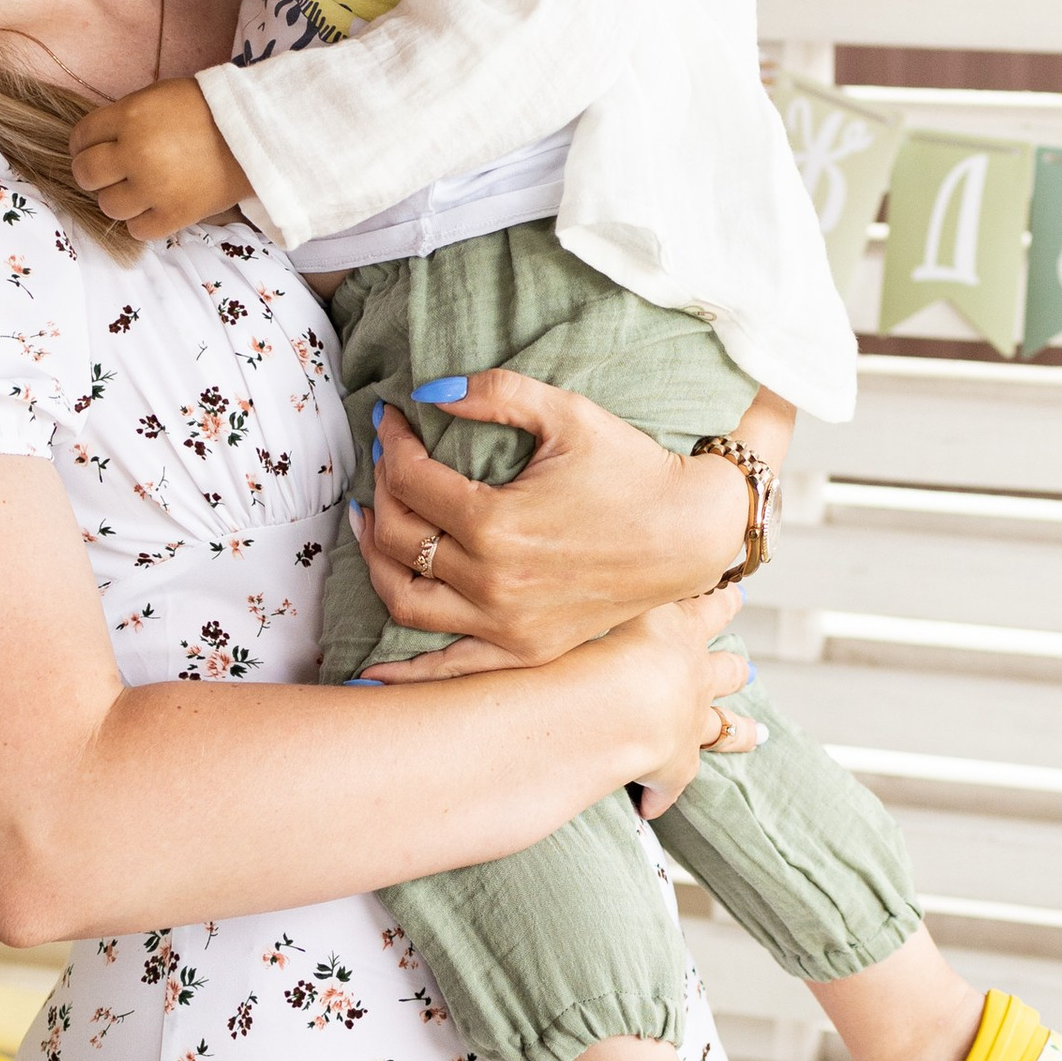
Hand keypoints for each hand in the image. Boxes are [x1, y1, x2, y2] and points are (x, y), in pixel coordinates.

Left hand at [71, 77, 250, 242]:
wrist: (256, 135)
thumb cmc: (207, 110)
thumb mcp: (158, 97)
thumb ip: (125, 118)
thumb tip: (96, 143)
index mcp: (130, 116)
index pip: (82, 136)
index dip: (82, 145)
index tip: (91, 150)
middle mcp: (136, 152)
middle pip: (87, 173)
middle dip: (92, 173)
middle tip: (109, 172)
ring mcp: (154, 187)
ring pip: (108, 205)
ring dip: (118, 198)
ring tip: (137, 190)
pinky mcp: (175, 215)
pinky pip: (137, 229)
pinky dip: (141, 221)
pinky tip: (153, 207)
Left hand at [352, 368, 760, 665]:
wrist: (691, 533)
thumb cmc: (634, 470)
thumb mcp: (567, 415)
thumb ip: (495, 395)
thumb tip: (427, 391)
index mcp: (495, 522)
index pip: (410, 480)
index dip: (390, 444)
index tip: (391, 421)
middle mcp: (492, 581)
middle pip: (397, 537)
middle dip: (381, 491)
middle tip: (387, 464)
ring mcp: (506, 624)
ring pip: (405, 599)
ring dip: (375, 561)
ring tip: (374, 527)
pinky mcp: (525, 649)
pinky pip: (448, 666)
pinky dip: (405, 669)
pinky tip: (370, 667)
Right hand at [612, 589, 755, 814]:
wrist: (612, 703)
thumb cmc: (598, 642)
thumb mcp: (603, 598)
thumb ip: (604, 586)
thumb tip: (583, 560)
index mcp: (679, 632)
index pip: (708, 608)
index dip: (723, 602)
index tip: (739, 595)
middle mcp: (694, 678)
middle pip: (727, 672)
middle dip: (737, 670)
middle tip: (749, 670)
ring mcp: (691, 724)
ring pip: (725, 730)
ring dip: (739, 732)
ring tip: (756, 735)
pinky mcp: (675, 768)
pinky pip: (669, 786)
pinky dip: (659, 796)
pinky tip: (650, 807)